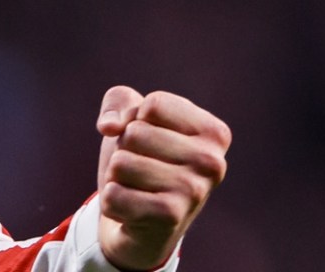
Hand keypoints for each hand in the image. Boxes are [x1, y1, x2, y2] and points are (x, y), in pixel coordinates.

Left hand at [94, 86, 230, 270]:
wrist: (141, 222)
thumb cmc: (142, 160)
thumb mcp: (131, 118)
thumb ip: (118, 102)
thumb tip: (109, 126)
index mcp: (214, 133)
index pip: (153, 105)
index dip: (137, 119)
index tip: (152, 140)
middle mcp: (213, 162)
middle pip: (135, 133)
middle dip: (126, 149)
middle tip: (143, 169)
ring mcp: (194, 191)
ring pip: (120, 163)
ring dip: (117, 176)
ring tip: (138, 188)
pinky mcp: (170, 217)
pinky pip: (113, 194)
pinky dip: (112, 202)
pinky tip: (131, 210)